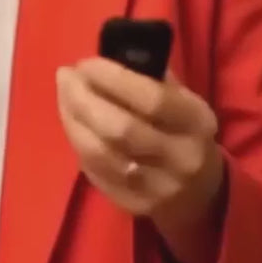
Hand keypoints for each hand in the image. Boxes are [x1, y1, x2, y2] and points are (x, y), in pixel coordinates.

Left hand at [55, 59, 224, 232]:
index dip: (113, 78)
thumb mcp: (184, 99)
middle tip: (65, 76)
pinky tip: (72, 124)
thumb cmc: (185, 130)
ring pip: (101, 154)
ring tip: (63, 95)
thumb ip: (153, 77)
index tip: (85, 62)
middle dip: (84, 98)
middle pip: (120, 129)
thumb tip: (108, 56)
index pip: (151, 98)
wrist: (198, 194)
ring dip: (73, 120)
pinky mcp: (134, 206)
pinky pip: (96, 173)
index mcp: (196, 122)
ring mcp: (156, 188)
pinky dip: (79, 144)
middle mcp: (179, 158)